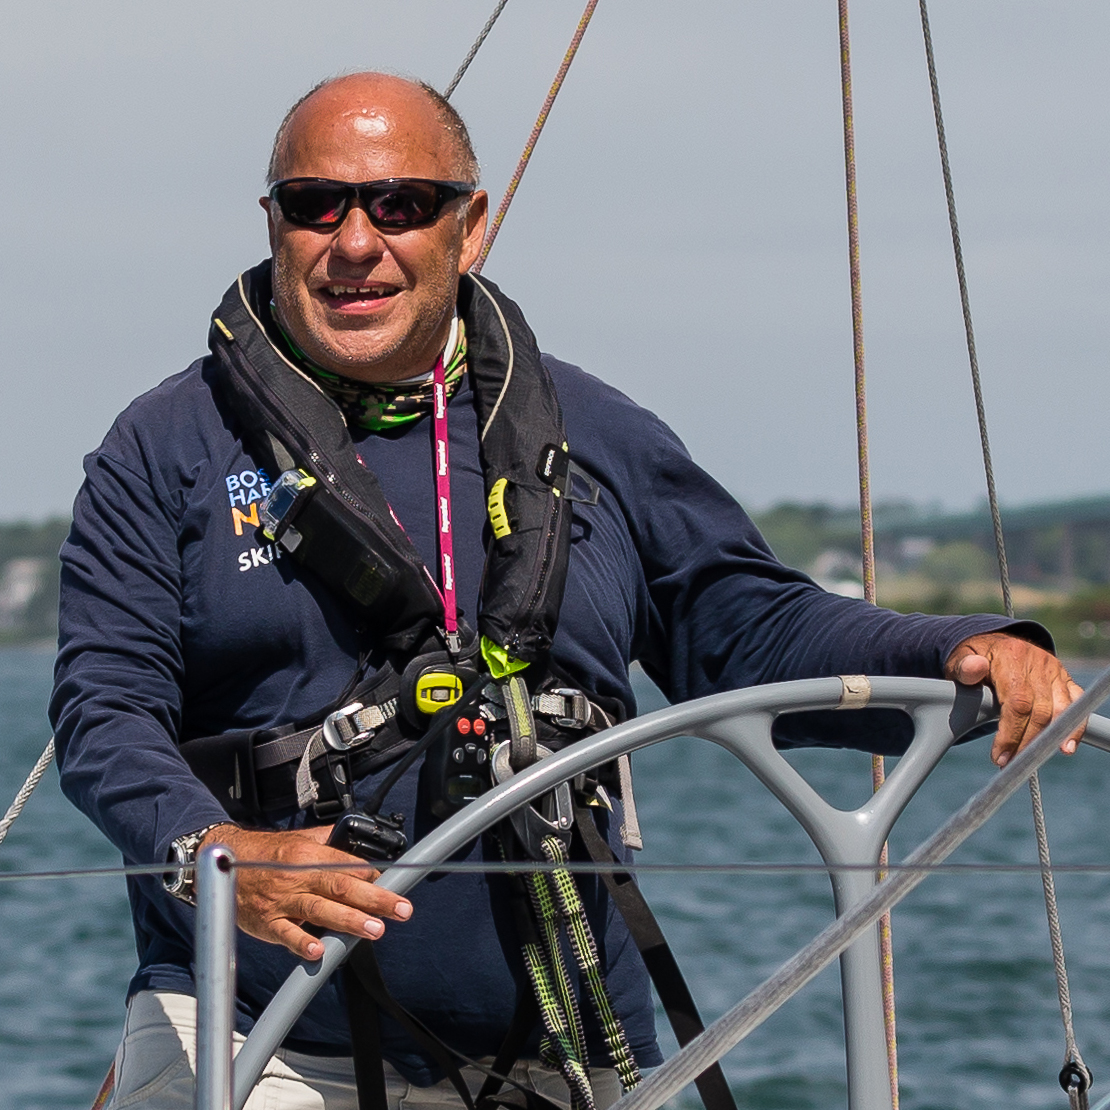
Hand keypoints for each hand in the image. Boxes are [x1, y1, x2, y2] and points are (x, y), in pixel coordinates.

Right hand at [198, 823, 411, 959]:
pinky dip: (302, 943)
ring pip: (320, 910)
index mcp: (310, 855)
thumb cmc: (268, 853)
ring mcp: (282, 901)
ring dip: (349, 921)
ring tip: (376, 929)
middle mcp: (298, 876)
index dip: (374, 876)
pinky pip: (286, 934)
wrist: (224, 862)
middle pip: (342, 886)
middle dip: (375, 899)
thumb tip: (363, 846)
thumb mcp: (301, 840)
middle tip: (401, 909)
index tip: (396, 884)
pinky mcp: (267, 922)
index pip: (349, 865)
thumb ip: (331, 842)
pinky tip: (319, 952)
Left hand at [944, 632, 1084, 767]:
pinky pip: (1076, 703)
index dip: (1010, 733)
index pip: (1017, 702)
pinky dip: (1075, 727)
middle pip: (1040, 711)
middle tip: (1009, 762)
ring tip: (1034, 760)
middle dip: (1026, 742)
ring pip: (1061, 710)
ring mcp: (1055, 671)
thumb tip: (974, 668)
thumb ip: (964, 666)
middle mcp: (1038, 662)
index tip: (999, 756)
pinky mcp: (1065, 679)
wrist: (993, 642)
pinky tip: (1066, 747)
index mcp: (1012, 656)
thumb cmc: (974, 655)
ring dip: (1051, 739)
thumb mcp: (960, 656)